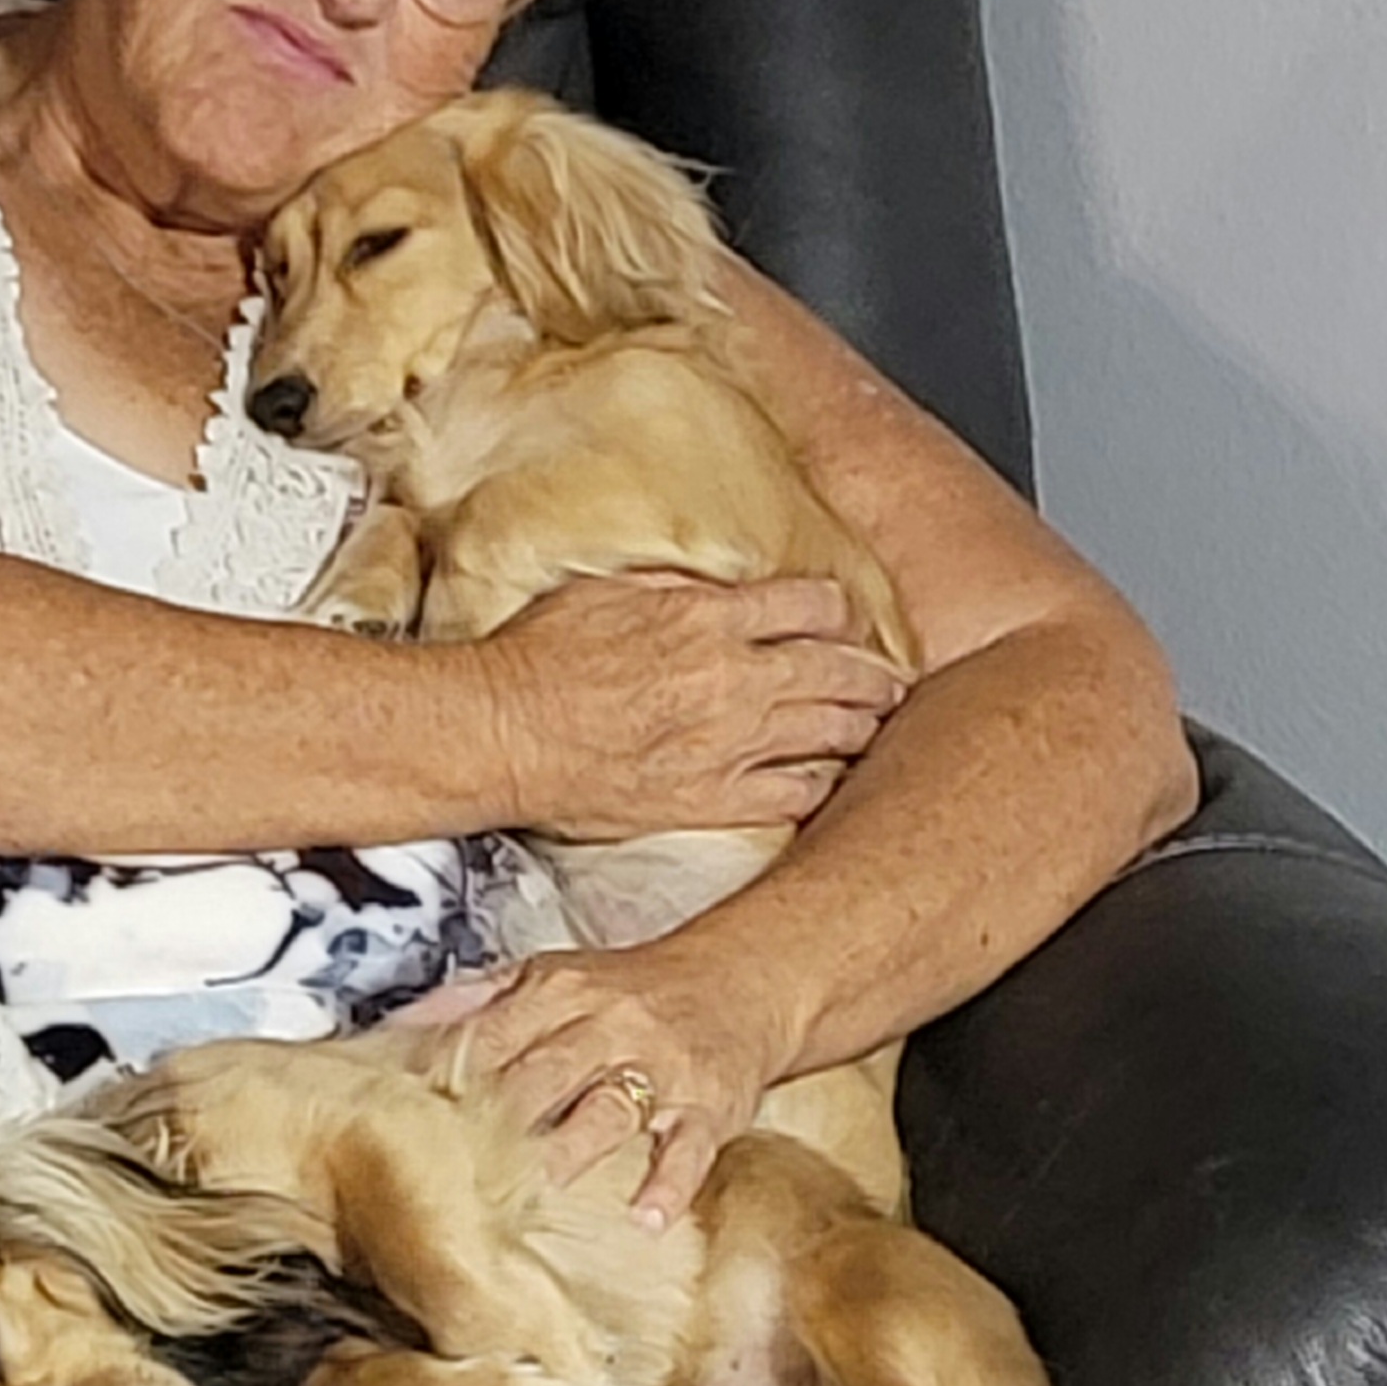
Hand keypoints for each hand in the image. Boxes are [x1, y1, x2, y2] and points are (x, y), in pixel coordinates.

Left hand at [406, 934, 795, 1220]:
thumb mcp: (552, 976)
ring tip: (538, 1184)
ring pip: (609, 1108)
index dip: (450, 1080)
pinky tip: (645, 1217)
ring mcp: (662, 1069)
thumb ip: (476, 1000)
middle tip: (456, 1168)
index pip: (492, 1037)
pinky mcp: (709, 1108)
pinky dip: (669, 1184)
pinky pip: (689, 1148)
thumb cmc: (630, 991)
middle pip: (543, 1074)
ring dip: (572, 1147)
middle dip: (500, 1117)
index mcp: (559, 995)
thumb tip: (398, 1027)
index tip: (409, 1122)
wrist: (740, 982)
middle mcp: (608, 1028)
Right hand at [463, 573, 904, 840]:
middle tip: (886, 681)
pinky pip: (799, 793)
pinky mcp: (711, 798)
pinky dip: (822, 783)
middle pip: (842, 669)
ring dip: (860, 726)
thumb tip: (707, 587)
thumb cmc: (536, 661)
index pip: (816, 604)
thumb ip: (673, 589)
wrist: (500, 732)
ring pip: (835, 731)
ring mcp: (729, 743)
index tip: (843, 623)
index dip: (840, 612)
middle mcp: (733, 678)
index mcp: (709, 617)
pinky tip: (821, 777)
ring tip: (867, 726)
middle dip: (873, 675)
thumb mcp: (607, 591)